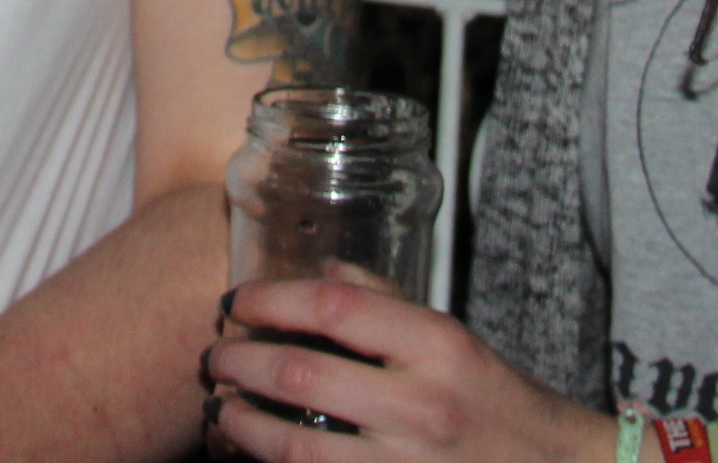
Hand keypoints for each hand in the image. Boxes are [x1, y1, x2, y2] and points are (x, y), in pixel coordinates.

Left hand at [206, 280, 612, 462]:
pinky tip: (258, 455)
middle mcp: (421, 404)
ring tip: (221, 411)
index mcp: (437, 346)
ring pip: (297, 446)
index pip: (334, 305)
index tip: (237, 302)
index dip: (271, 299)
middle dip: (241, 362)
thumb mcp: (454, 340)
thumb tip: (322, 272)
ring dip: (244, 426)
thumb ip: (388, 304)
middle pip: (301, 373)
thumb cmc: (502, 404)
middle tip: (215, 356)